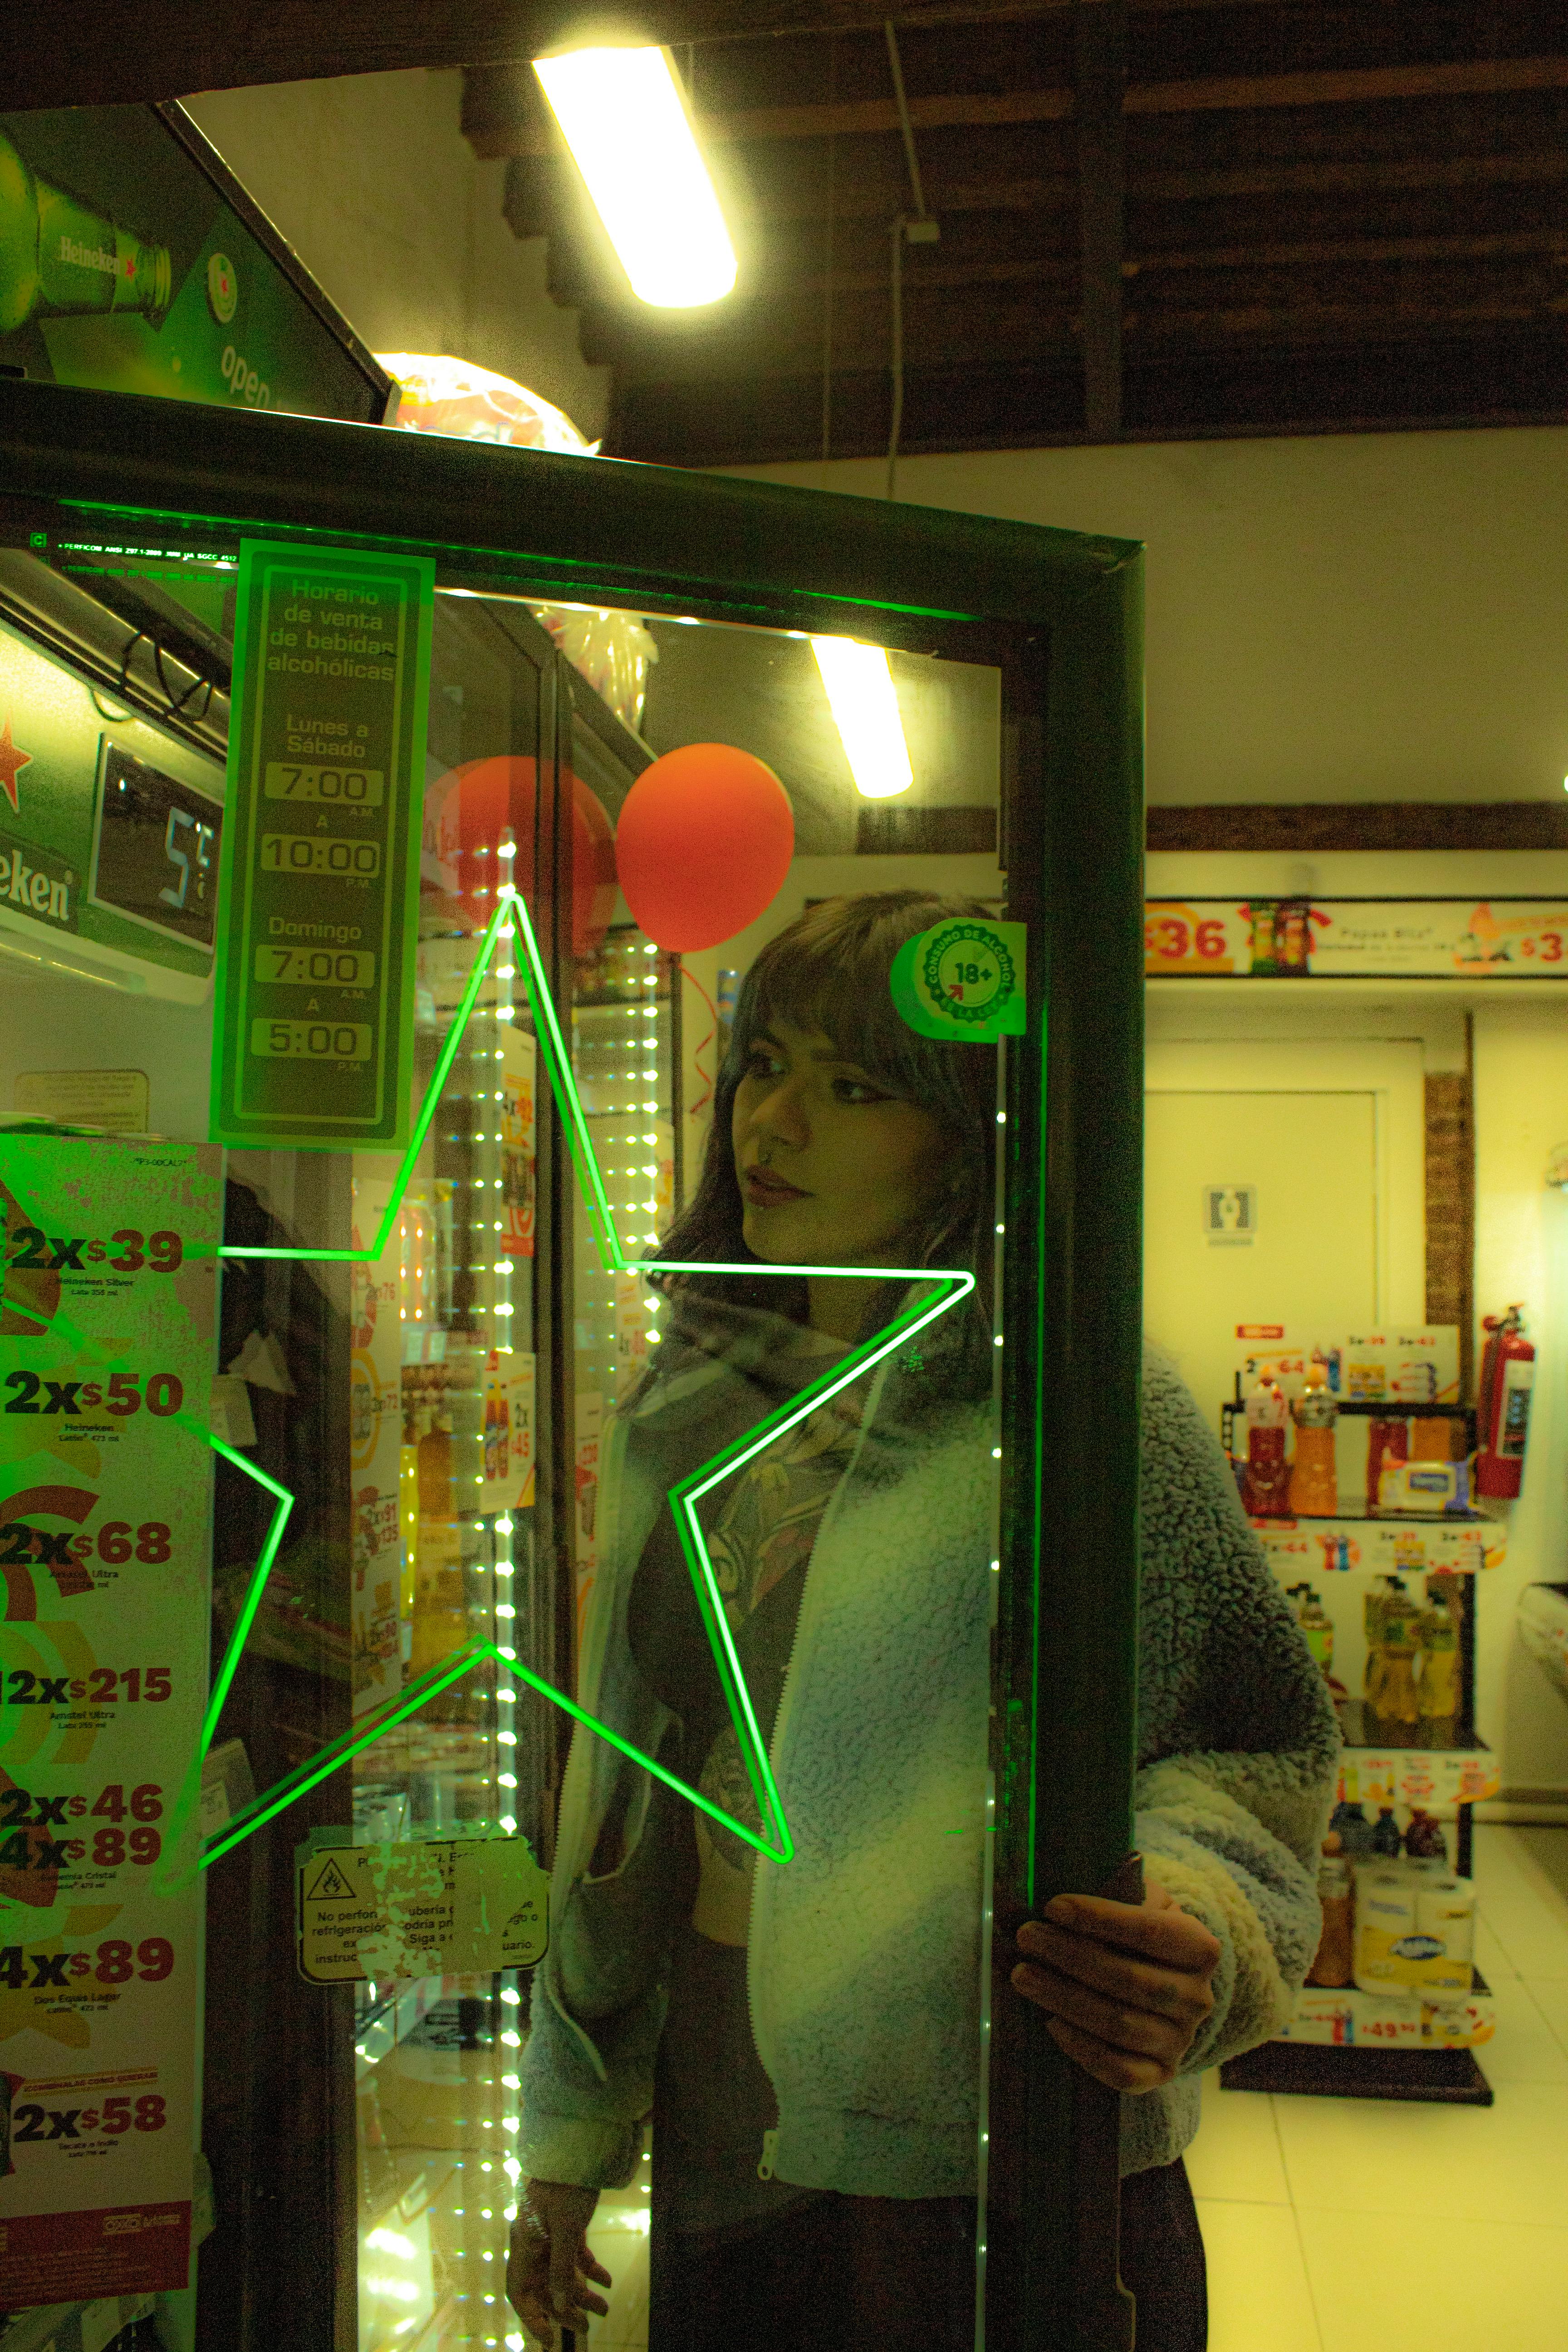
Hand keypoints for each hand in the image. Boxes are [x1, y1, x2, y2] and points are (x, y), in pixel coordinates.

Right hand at [507, 2179, 610, 2346]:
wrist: (577, 2142)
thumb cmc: (568, 2181)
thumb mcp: (567, 2227)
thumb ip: (561, 2266)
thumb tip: (558, 2302)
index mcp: (524, 2243)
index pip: (520, 2292)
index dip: (532, 2319)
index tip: (550, 2341)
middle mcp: (532, 2241)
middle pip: (544, 2286)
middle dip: (564, 2309)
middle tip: (587, 2327)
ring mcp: (548, 2231)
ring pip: (561, 2272)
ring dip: (581, 2292)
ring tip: (605, 2309)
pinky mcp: (565, 2222)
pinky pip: (574, 2254)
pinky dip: (589, 2268)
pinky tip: (607, 2280)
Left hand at [1011, 1873, 1221, 2091]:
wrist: (1162, 1985)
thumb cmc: (1136, 1935)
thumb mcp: (1138, 1904)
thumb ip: (1114, 1893)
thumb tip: (1058, 1890)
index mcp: (1199, 1946)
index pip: (1149, 1930)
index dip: (1098, 1918)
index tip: (1052, 1906)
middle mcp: (1197, 1997)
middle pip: (1128, 1980)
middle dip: (1069, 1956)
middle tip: (1026, 1937)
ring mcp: (1181, 2040)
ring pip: (1119, 2025)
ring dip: (1064, 1999)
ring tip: (1023, 1975)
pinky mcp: (1161, 2074)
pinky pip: (1121, 2072)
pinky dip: (1083, 2049)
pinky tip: (1051, 2023)